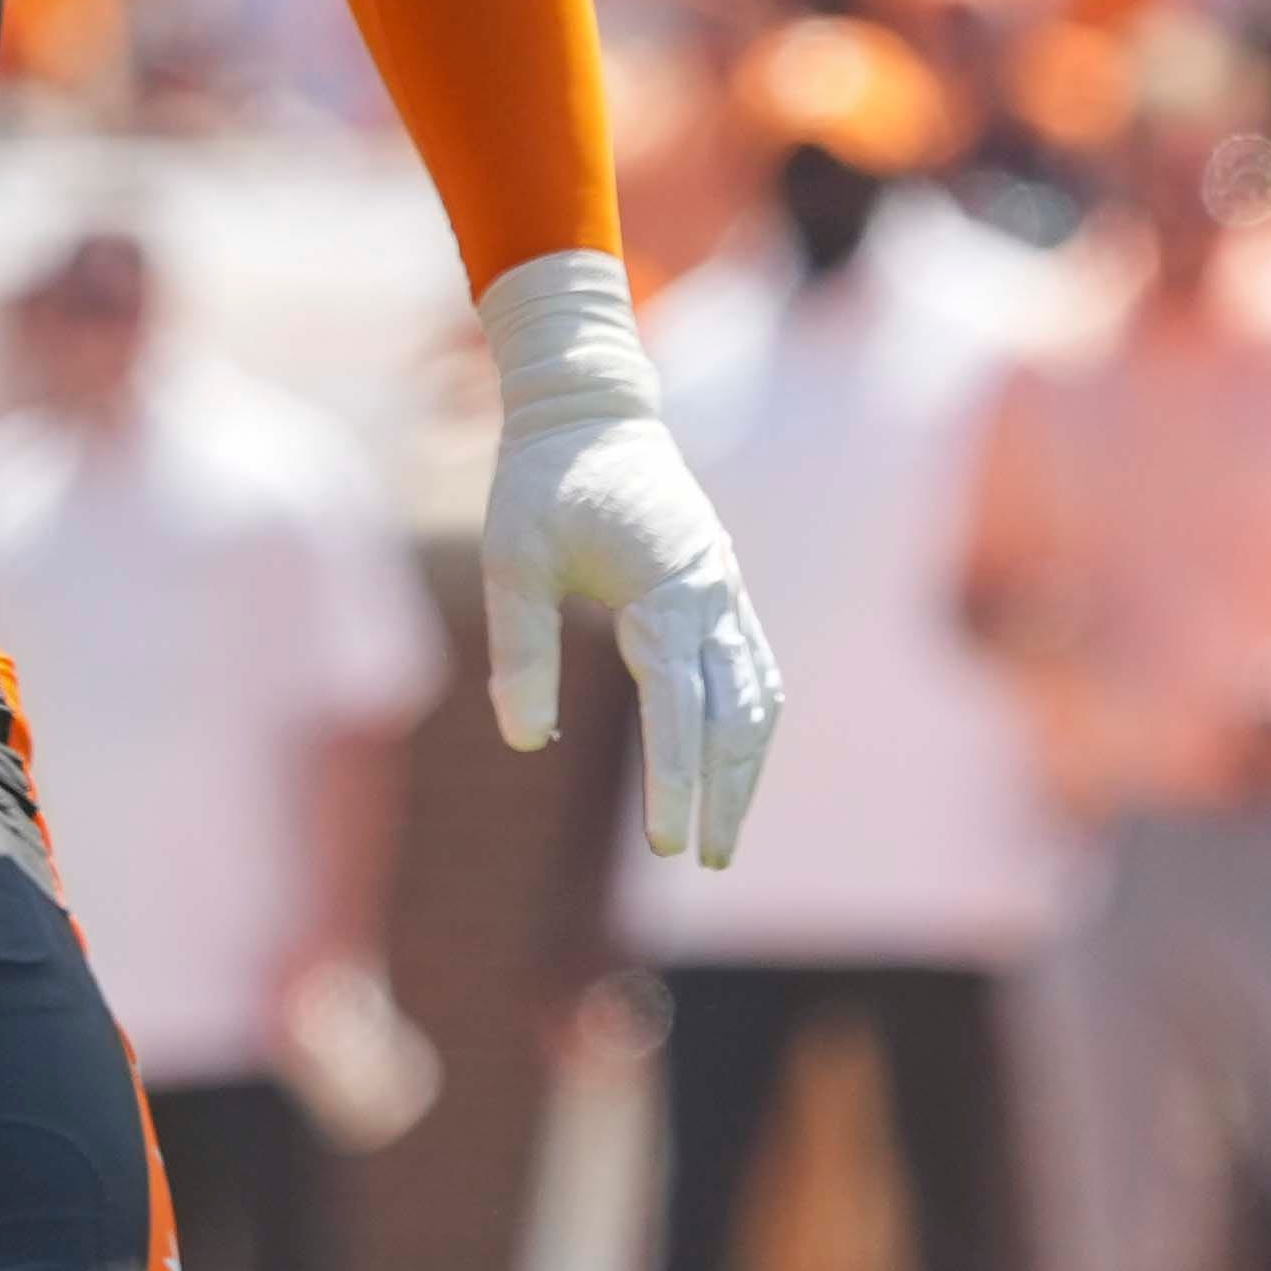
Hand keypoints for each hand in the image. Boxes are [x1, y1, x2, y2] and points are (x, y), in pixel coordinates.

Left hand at [475, 251, 780, 867]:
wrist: (591, 409)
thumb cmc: (541, 482)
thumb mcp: (512, 559)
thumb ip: (519, 648)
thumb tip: (525, 741)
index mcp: (663, 587)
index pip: (679, 705)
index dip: (674, 778)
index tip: (662, 844)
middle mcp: (711, 593)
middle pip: (736, 714)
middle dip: (725, 794)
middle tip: (703, 861)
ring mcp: (726, 591)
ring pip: (758, 697)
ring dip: (747, 769)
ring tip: (721, 835)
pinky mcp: (722, 590)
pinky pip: (754, 671)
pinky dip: (750, 727)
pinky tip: (733, 770)